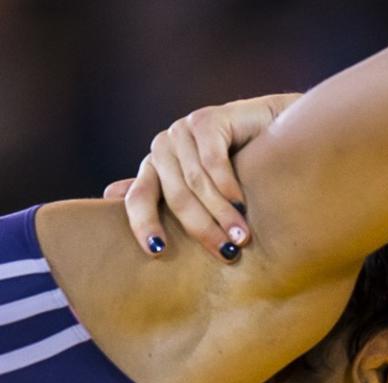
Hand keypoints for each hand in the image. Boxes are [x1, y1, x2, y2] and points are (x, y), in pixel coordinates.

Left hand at [104, 92, 300, 259]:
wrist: (275, 130)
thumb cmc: (243, 167)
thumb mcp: (205, 190)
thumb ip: (165, 194)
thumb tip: (109, 194)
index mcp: (155, 169)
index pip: (138, 198)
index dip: (143, 224)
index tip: (158, 252)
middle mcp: (164, 148)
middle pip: (175, 197)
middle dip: (202, 229)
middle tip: (228, 253)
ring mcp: (184, 131)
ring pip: (196, 182)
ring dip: (222, 214)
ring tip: (243, 238)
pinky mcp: (208, 120)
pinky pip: (213, 159)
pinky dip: (227, 185)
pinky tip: (242, 203)